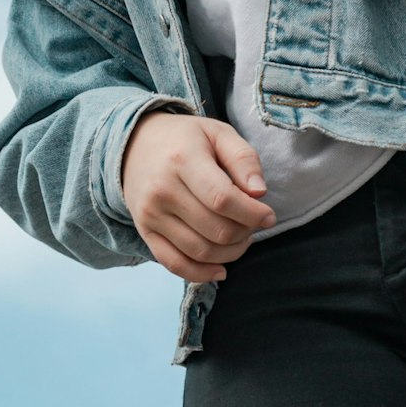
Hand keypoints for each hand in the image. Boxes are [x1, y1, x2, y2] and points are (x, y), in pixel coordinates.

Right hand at [121, 111, 277, 281]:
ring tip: (241, 239)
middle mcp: (162, 190)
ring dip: (230, 253)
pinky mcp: (145, 233)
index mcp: (183, 159)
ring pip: (200, 251)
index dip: (252, 214)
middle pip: (215, 229)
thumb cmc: (186, 139)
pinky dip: (202, 274)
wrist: (136, 146)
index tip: (269, 216)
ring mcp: (151, 215)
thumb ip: (243, 158)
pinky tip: (221, 269)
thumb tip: (259, 193)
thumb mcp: (218, 133)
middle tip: (253, 224)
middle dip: (245, 233)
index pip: (222, 199)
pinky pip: (175, 264)